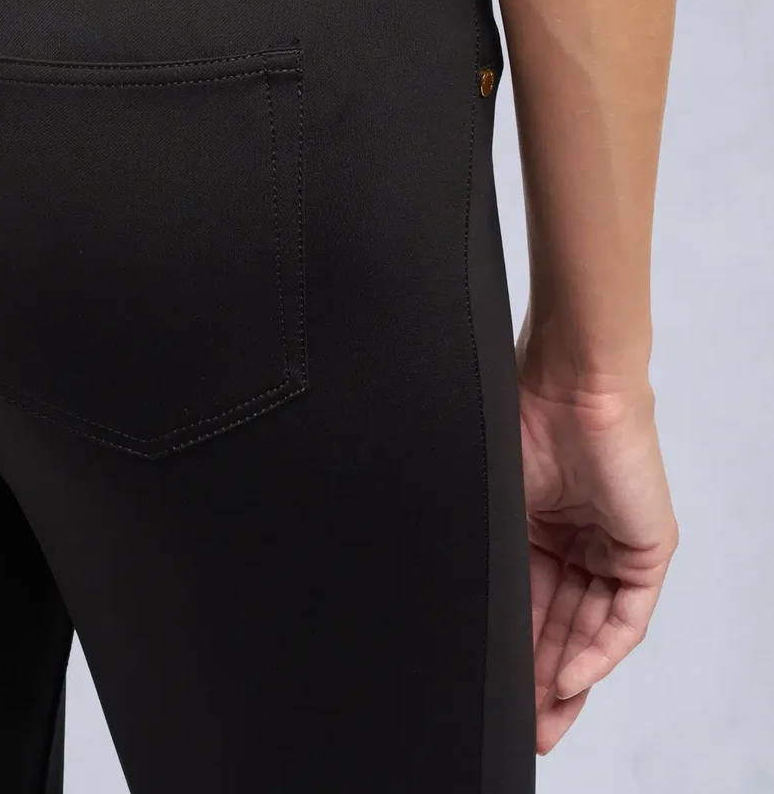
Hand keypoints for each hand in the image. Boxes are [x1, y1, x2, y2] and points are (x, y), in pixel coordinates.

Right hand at [517, 339, 677, 754]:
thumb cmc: (525, 421)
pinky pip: (625, 616)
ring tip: (544, 715)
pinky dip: (598, 650)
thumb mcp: (497, 501)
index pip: (531, 601)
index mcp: (538, 524)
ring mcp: (614, 545)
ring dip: (569, 675)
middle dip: (542, 677)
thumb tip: (457, 603)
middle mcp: (578, 539)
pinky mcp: (648, 549)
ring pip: (592, 627)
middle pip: (562, 624)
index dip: (517, 649)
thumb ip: (492, 553)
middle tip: (524, 720)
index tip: (499, 691)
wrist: (571, 385)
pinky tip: (569, 676)